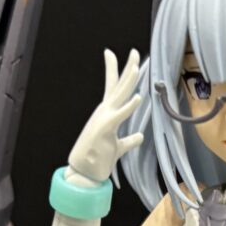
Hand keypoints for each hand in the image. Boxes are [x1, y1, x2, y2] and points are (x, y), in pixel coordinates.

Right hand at [67, 49, 143, 184]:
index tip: (112, 53)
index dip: (113, 70)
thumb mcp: (118, 148)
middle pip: (118, 85)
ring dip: (129, 80)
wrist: (85, 174)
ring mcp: (104, 119)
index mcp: (108, 114)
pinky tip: (138, 97)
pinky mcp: (106, 130)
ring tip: (137, 66)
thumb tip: (140, 136)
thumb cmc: (99, 160)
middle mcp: (105, 112)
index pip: (112, 87)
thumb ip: (129, 141)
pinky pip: (119, 116)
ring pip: (119, 96)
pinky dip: (129, 106)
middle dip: (127, 68)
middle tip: (135, 51)